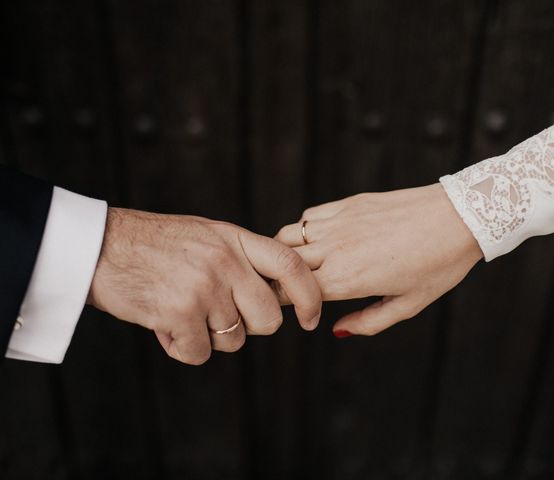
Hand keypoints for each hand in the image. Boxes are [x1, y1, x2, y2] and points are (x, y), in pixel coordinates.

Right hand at [88, 208, 321, 364]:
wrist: (101, 247)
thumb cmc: (155, 244)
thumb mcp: (207, 236)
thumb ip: (242, 258)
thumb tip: (276, 293)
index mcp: (235, 239)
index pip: (291, 267)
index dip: (309, 297)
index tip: (311, 319)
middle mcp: (225, 262)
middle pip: (268, 319)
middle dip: (249, 328)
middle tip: (220, 317)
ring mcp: (203, 287)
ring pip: (233, 340)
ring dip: (210, 336)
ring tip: (182, 312)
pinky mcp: (179, 313)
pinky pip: (200, 353)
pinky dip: (183, 348)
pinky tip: (164, 326)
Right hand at [275, 184, 481, 336]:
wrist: (459, 217)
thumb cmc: (438, 265)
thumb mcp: (408, 305)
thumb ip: (369, 322)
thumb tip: (337, 330)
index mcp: (346, 279)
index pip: (291, 294)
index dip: (283, 304)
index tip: (288, 310)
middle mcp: (334, 249)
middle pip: (281, 266)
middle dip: (275, 280)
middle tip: (281, 289)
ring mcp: (338, 222)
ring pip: (286, 236)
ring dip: (284, 253)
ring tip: (294, 265)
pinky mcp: (346, 204)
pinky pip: (308, 217)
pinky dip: (304, 230)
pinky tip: (318, 240)